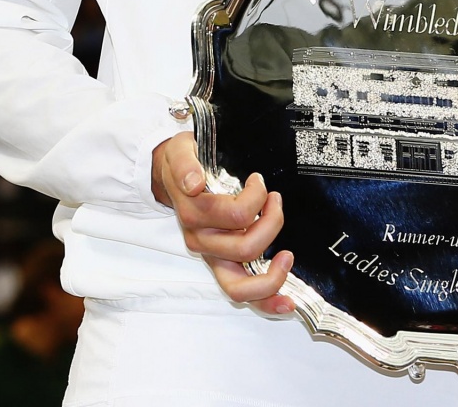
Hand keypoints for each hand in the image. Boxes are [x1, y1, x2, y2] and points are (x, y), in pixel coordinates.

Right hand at [151, 132, 293, 313]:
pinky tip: (287, 305)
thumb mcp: (181, 152)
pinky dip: (265, 303)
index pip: (236, 216)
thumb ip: (185, 165)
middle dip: (272, 225)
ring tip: (286, 250)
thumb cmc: (184, 163)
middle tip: (276, 201)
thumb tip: (194, 184)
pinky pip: (241, 294)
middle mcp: (202, 241)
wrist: (169, 174)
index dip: (256, 198)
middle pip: (245, 249)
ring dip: (272, 270)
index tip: (258, 180)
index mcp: (194, 215)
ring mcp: (212, 257)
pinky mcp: (222, 265)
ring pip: (241, 284)